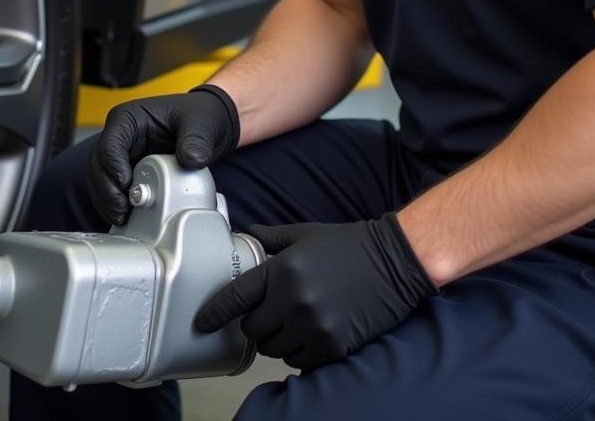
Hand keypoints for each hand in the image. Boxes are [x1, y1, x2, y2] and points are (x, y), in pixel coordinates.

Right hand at [87, 84, 239, 224]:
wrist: (208, 127)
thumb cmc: (198, 116)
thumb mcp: (201, 123)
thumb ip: (196, 140)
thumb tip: (191, 160)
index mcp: (128, 118)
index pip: (109, 144)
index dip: (113, 167)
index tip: (127, 185)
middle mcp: (119, 136)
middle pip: (98, 165)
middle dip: (106, 191)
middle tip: (123, 210)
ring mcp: (122, 154)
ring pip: (100, 180)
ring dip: (107, 201)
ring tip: (123, 217)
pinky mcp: (128, 171)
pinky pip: (112, 190)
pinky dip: (115, 204)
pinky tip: (126, 217)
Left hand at [195, 214, 437, 370]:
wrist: (393, 262)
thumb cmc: (347, 244)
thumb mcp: (304, 234)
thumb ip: (271, 238)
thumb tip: (246, 234)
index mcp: (282, 269)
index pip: (236, 297)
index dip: (214, 313)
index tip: (200, 323)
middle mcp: (293, 300)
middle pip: (254, 330)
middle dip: (255, 324)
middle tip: (266, 313)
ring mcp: (313, 326)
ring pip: (275, 349)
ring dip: (276, 340)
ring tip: (290, 322)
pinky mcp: (333, 345)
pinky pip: (299, 360)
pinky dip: (297, 352)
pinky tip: (307, 334)